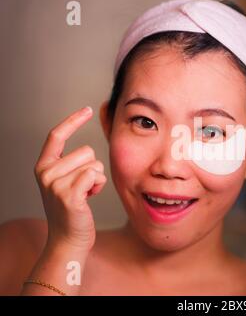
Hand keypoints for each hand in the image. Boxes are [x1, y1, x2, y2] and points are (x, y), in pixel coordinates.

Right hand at [34, 106, 105, 251]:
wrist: (68, 239)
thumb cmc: (73, 210)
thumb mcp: (67, 182)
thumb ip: (73, 164)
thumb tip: (89, 150)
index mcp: (44, 166)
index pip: (57, 135)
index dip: (73, 120)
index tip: (88, 109)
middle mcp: (46, 172)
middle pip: (86, 151)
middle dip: (92, 168)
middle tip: (83, 188)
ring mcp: (55, 184)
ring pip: (94, 164)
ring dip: (97, 179)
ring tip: (85, 194)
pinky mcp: (69, 195)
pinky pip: (95, 175)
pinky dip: (98, 186)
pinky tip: (89, 199)